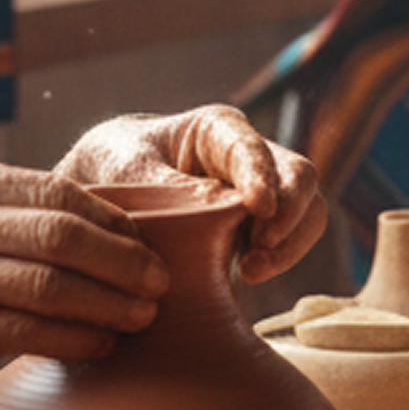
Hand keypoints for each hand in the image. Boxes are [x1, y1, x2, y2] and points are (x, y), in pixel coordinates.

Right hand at [0, 151, 171, 367]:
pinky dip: (71, 340)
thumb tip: (82, 211)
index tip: (145, 239)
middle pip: (63, 238)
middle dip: (124, 262)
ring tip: (141, 317)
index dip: (113, 219)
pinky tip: (98, 345)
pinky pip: (22, 333)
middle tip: (159, 282)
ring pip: (49, 288)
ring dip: (107, 306)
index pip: (57, 193)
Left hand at [55, 105, 326, 283]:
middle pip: (299, 177)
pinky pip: (288, 243)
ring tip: (252, 272)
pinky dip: (278, 261)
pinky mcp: (255, 231)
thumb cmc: (114, 165)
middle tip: (258, 253)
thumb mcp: (127, 170)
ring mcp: (258, 196)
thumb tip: (211, 212)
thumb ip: (166, 186)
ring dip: (290, 245)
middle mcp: (248, 158)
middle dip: (290, 215)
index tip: (259, 208)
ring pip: (307, 212)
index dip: (262, 177)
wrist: (101, 190)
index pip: (252, 149)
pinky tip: (246, 279)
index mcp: (217, 130)